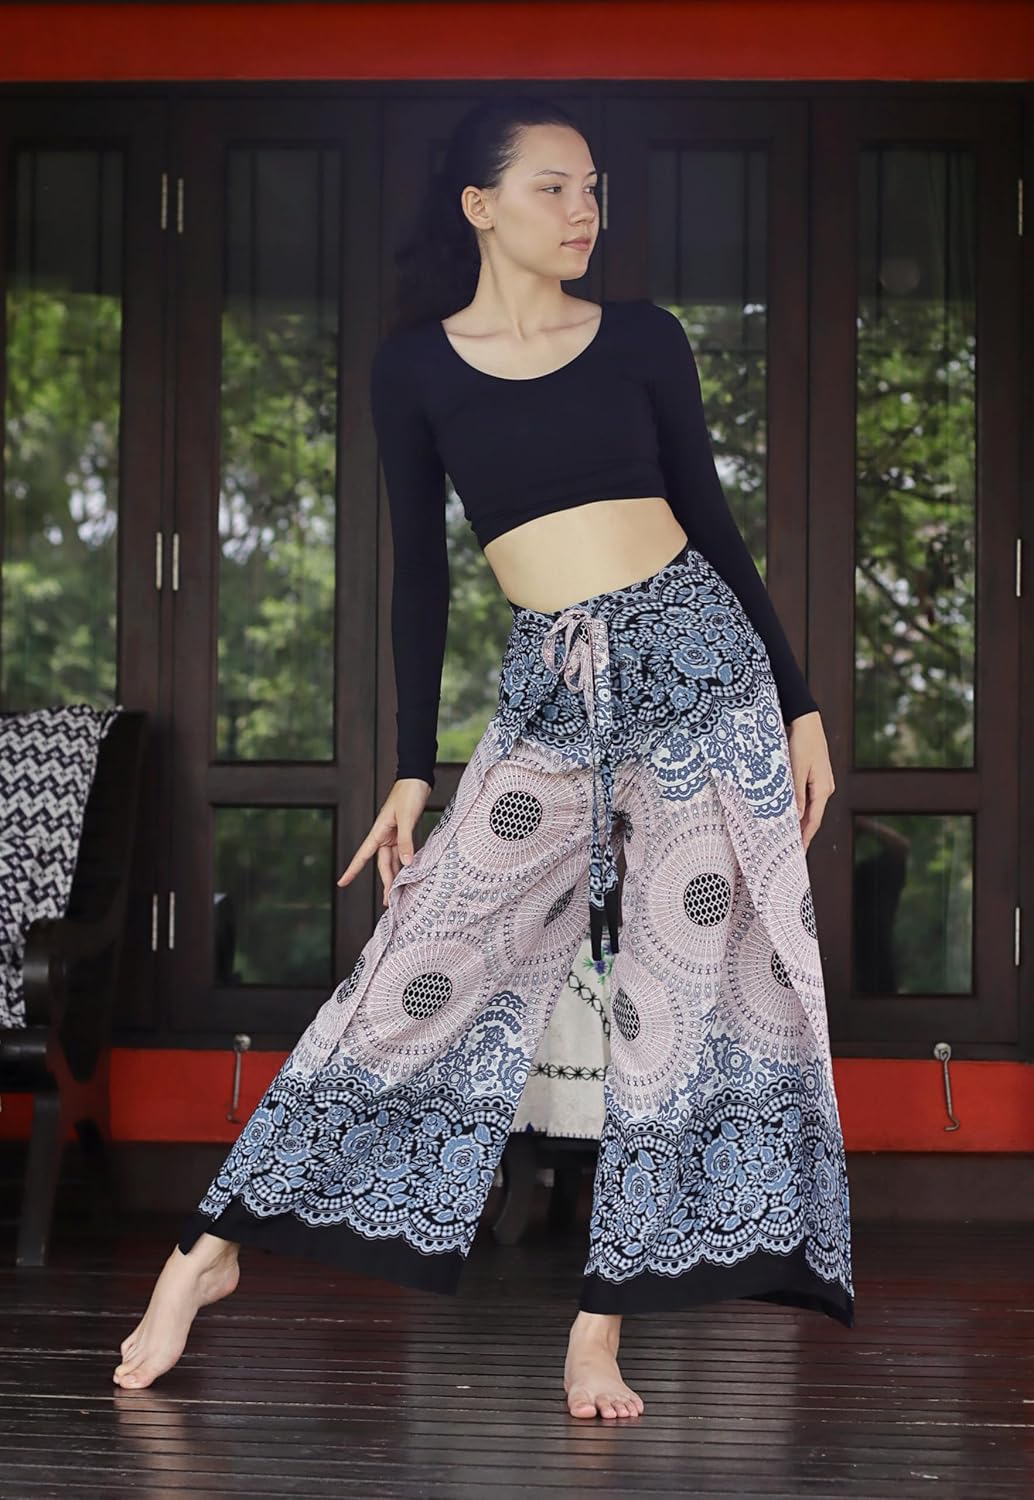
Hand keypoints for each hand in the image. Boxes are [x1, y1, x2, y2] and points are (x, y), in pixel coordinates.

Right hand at [336, 778, 431, 905]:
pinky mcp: (404, 832)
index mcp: (379, 831)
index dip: (352, 870)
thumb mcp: (407, 817)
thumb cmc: (409, 793)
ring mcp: (394, 835)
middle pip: (382, 863)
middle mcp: (384, 835)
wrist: (417, 778)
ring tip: (399, 894)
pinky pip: (402, 852)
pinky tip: (409, 874)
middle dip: (385, 882)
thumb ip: (406, 841)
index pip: (362, 855)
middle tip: (388, 902)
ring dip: (396, 876)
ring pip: (393, 860)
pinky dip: (405, 864)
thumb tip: (406, 863)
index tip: (341, 882)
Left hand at [785, 711, 834, 852]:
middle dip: (804, 833)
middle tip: (792, 850)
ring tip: (790, 835)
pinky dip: (801, 807)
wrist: (806, 721)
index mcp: (823, 789)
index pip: (813, 820)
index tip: (799, 853)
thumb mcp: (796, 770)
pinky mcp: (816, 775)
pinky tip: (792, 812)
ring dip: (801, 820)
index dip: (806, 838)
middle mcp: (825, 788)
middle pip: (813, 816)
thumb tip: (797, 817)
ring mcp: (822, 782)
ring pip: (811, 807)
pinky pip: (809, 797)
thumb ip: (797, 795)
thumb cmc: (801, 744)